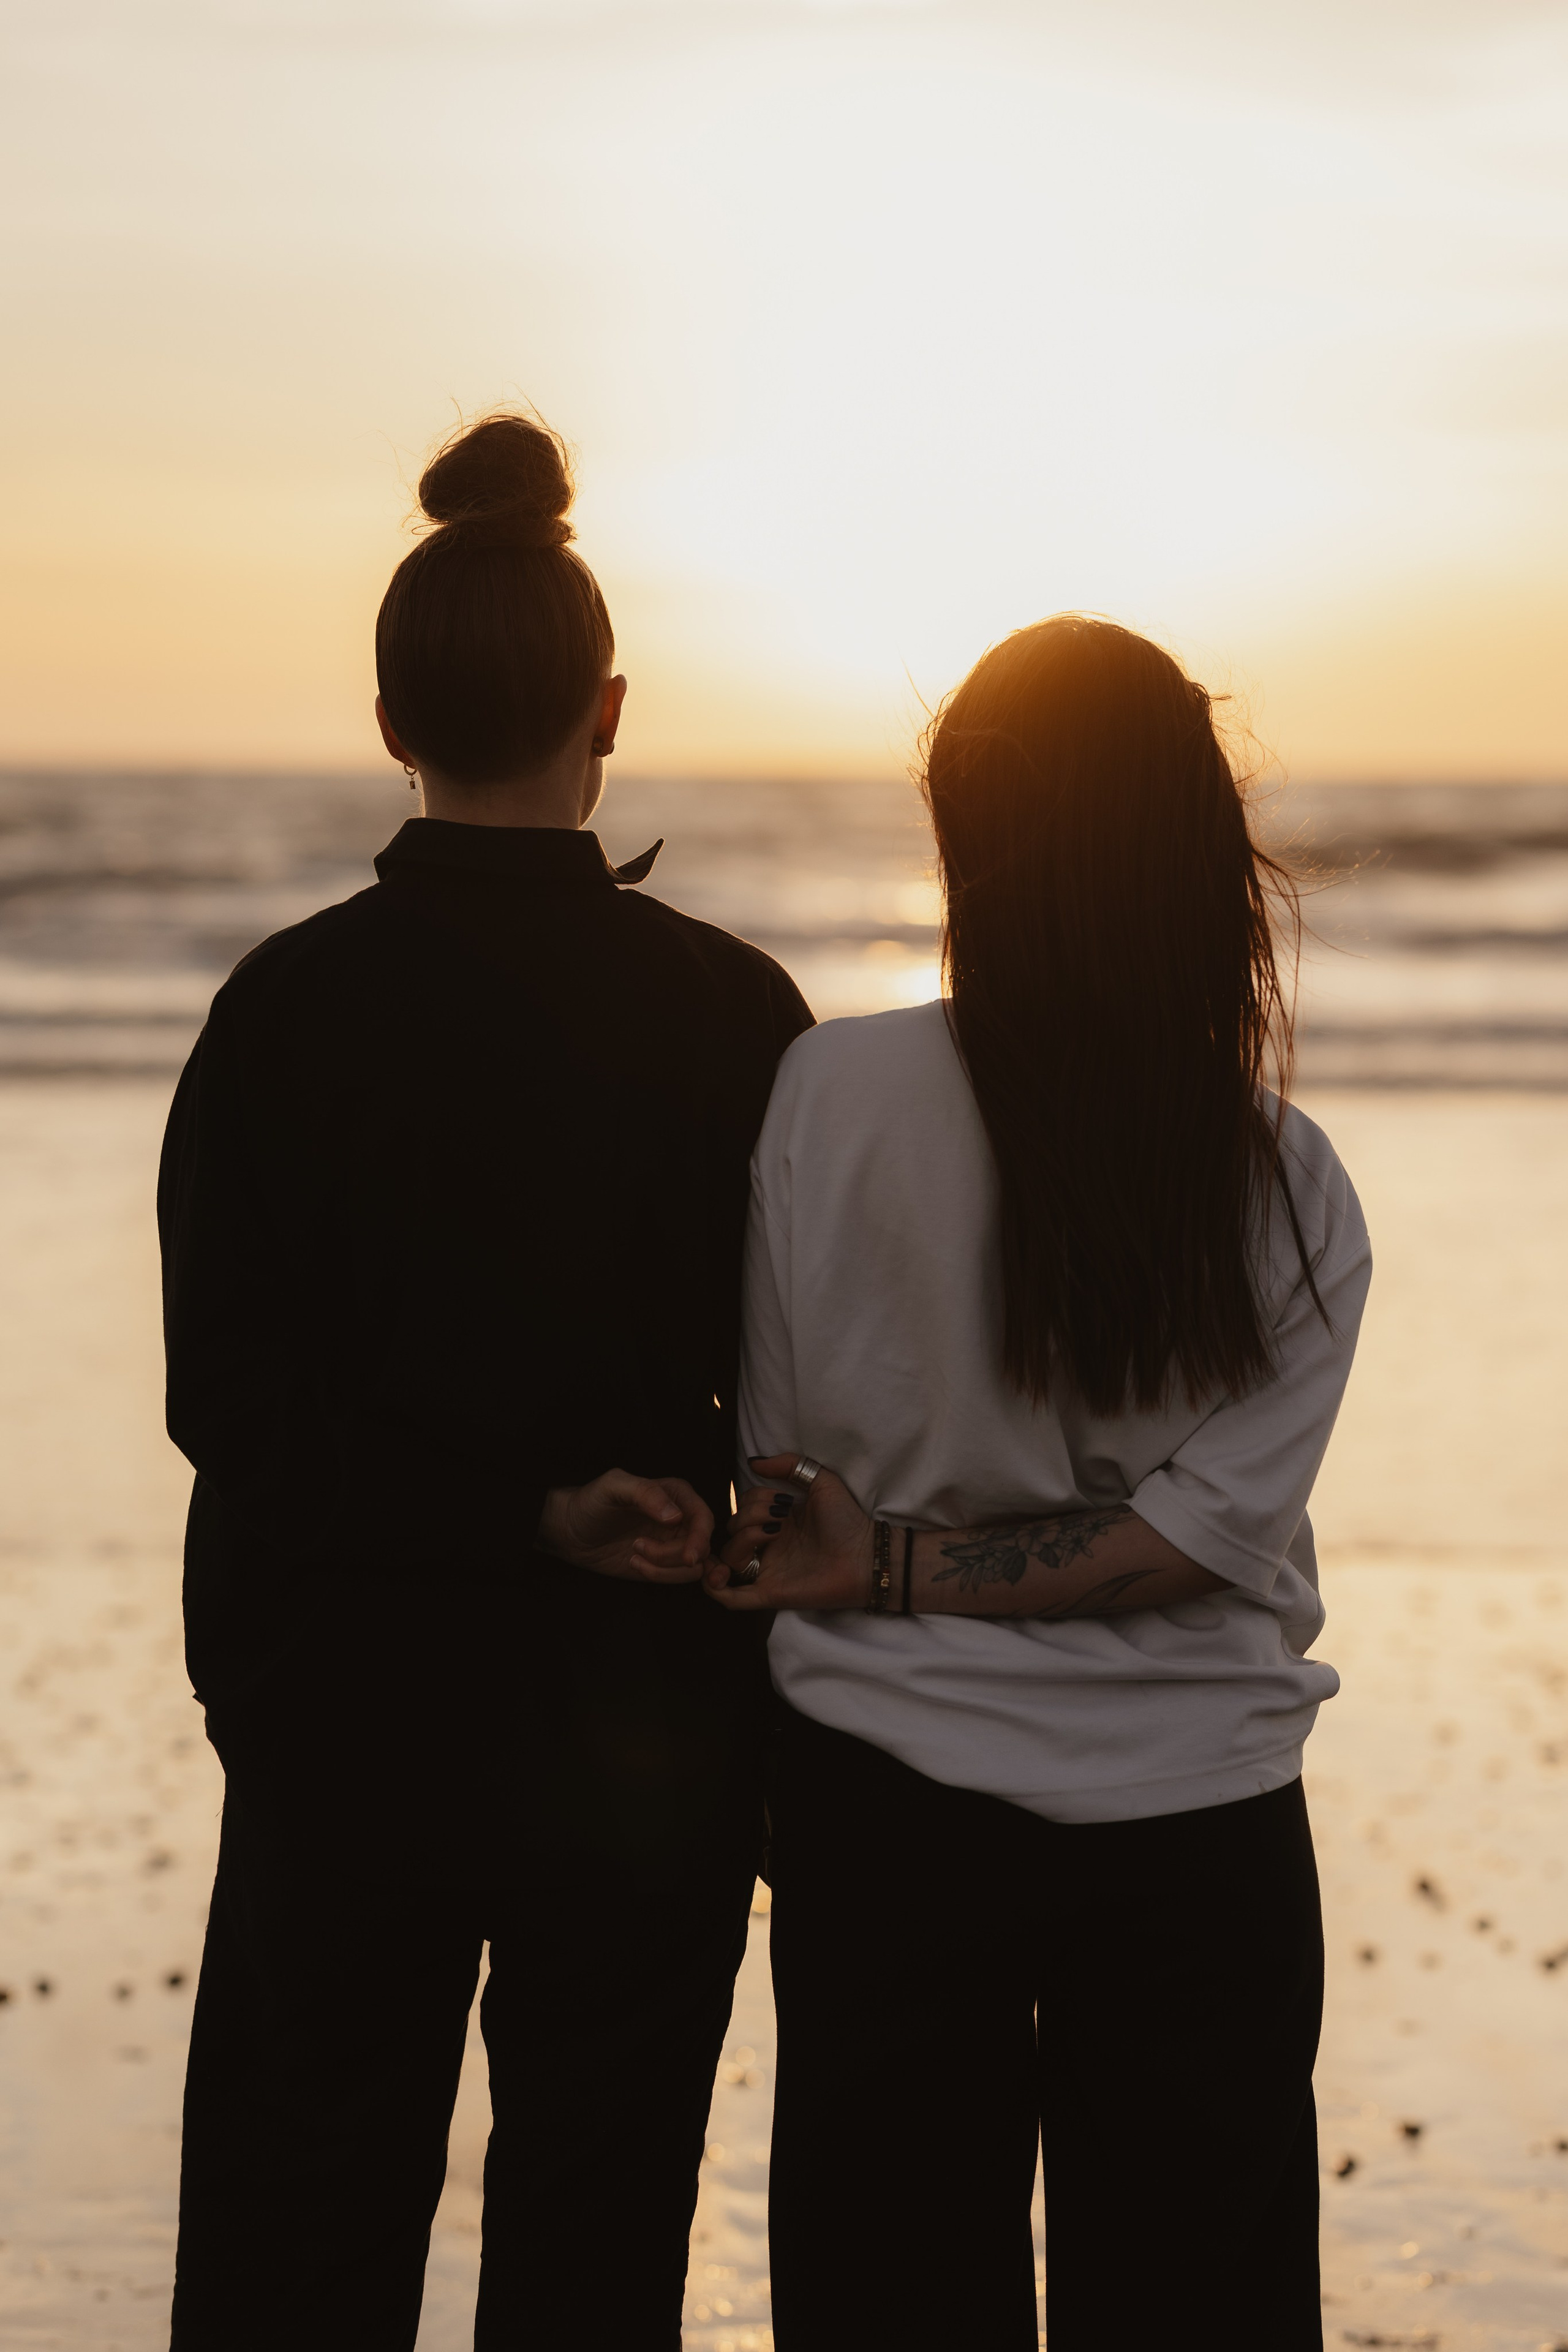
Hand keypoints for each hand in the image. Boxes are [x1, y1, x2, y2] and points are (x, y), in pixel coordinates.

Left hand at [537, 1470, 712, 1582]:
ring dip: (664, 1568)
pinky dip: (662, 1577)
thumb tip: (675, 1516)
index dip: (700, 1539)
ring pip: (693, 1567)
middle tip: (638, 1546)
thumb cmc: (591, 1502)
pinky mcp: (665, 1564)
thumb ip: (645, 1493)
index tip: (689, 1556)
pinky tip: (637, 1565)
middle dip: (673, 1555)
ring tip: (635, 1553)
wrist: (572, 1531)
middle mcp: (681, 1518)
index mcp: (677, 1494)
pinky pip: (679, 1578)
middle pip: (702, 1546)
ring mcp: (674, 1543)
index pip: (704, 1518)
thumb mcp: (613, 1487)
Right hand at [703, 1452, 872, 1612]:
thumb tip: (753, 1462)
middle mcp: (768, 1545)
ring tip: (773, 1535)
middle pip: (733, 1528)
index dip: (755, 1499)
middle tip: (781, 1519)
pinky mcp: (770, 1593)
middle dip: (749, 1516)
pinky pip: (732, 1598)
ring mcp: (768, 1570)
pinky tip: (722, 1574)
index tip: (784, 1500)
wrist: (866, 1557)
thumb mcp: (822, 1481)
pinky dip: (717, 1589)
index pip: (744, 1506)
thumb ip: (790, 1464)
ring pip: (730, 1556)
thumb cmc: (848, 1520)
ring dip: (743, 1540)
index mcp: (777, 1520)